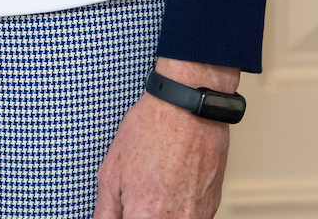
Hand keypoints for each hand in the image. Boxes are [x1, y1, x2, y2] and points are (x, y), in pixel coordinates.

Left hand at [92, 57, 234, 217]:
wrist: (188, 110)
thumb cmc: (150, 133)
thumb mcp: (110, 173)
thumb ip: (105, 212)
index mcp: (147, 217)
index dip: (122, 217)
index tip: (120, 210)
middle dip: (138, 213)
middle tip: (134, 194)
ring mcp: (199, 217)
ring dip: (158, 212)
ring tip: (152, 185)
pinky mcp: (212, 207)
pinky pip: (190, 218)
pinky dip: (176, 208)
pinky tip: (169, 185)